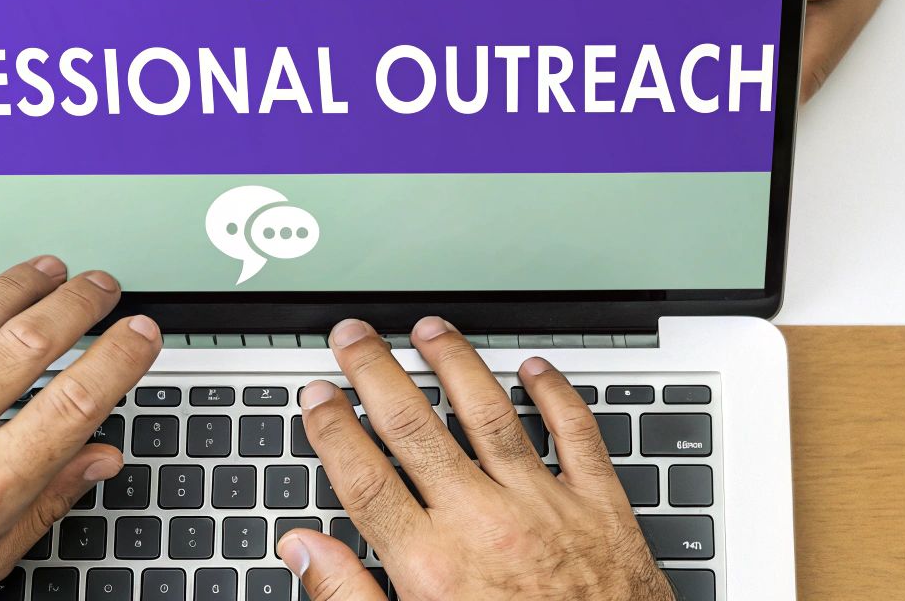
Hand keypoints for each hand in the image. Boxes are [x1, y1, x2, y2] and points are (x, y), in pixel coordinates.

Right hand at [276, 317, 674, 599]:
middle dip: (376, 372)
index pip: (365, 477)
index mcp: (434, 567)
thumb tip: (304, 551)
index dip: (332, 429)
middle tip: (354, 337)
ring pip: (490, 414)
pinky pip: (578, 435)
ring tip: (430, 330)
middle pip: (415, 428)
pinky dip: (556, 395)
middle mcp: (485, 525)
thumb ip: (351, 598)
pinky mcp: (601, 510)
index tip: (317, 397)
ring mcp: (545, 510)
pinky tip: (535, 368)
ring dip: (455, 364)